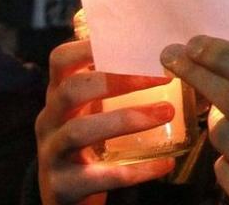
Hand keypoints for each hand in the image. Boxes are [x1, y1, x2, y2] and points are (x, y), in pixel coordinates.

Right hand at [35, 38, 178, 204]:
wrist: (68, 197)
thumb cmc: (92, 143)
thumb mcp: (96, 110)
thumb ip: (120, 84)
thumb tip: (178, 56)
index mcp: (60, 96)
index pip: (60, 60)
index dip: (89, 47)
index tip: (130, 40)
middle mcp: (50, 120)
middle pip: (70, 90)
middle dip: (116, 80)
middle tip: (162, 77)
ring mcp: (52, 153)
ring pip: (79, 131)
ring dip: (126, 119)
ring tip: (167, 112)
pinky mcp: (62, 186)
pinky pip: (99, 176)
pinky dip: (135, 171)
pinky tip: (165, 164)